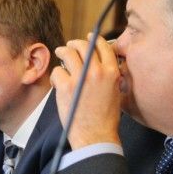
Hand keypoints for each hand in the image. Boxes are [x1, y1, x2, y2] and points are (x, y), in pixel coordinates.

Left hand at [51, 34, 121, 148]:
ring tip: (59, 53)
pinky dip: (56, 75)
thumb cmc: (106, 118)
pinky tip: (57, 82)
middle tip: (70, 46)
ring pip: (68, 53)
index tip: (88, 38)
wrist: (96, 135)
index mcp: (112, 72)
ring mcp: (80, 78)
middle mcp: (97, 71)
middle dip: (75, 44)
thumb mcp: (116, 92)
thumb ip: (110, 75)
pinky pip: (57, 71)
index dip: (93, 39)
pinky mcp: (65, 86)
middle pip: (83, 46)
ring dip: (62, 52)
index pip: (102, 45)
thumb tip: (102, 64)